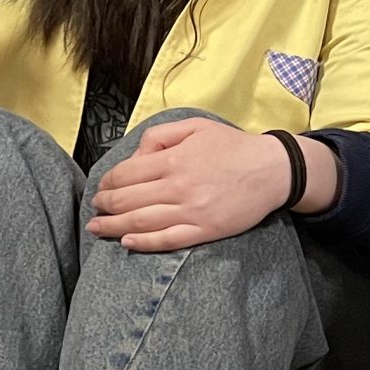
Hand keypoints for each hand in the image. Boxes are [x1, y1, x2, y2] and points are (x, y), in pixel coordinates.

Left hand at [88, 119, 288, 251]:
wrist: (273, 170)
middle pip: (127, 200)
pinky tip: (128, 242)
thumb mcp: (196, 126)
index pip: (126, 175)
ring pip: (140, 222)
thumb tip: (136, 155)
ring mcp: (191, 212)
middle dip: (104, 205)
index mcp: (174, 161)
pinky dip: (143, 243)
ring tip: (98, 228)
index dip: (107, 182)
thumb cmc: (234, 147)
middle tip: (96, 208)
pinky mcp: (205, 230)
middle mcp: (178, 187)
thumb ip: (161, 135)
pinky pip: (167, 240)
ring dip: (113, 227)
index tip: (102, 186)